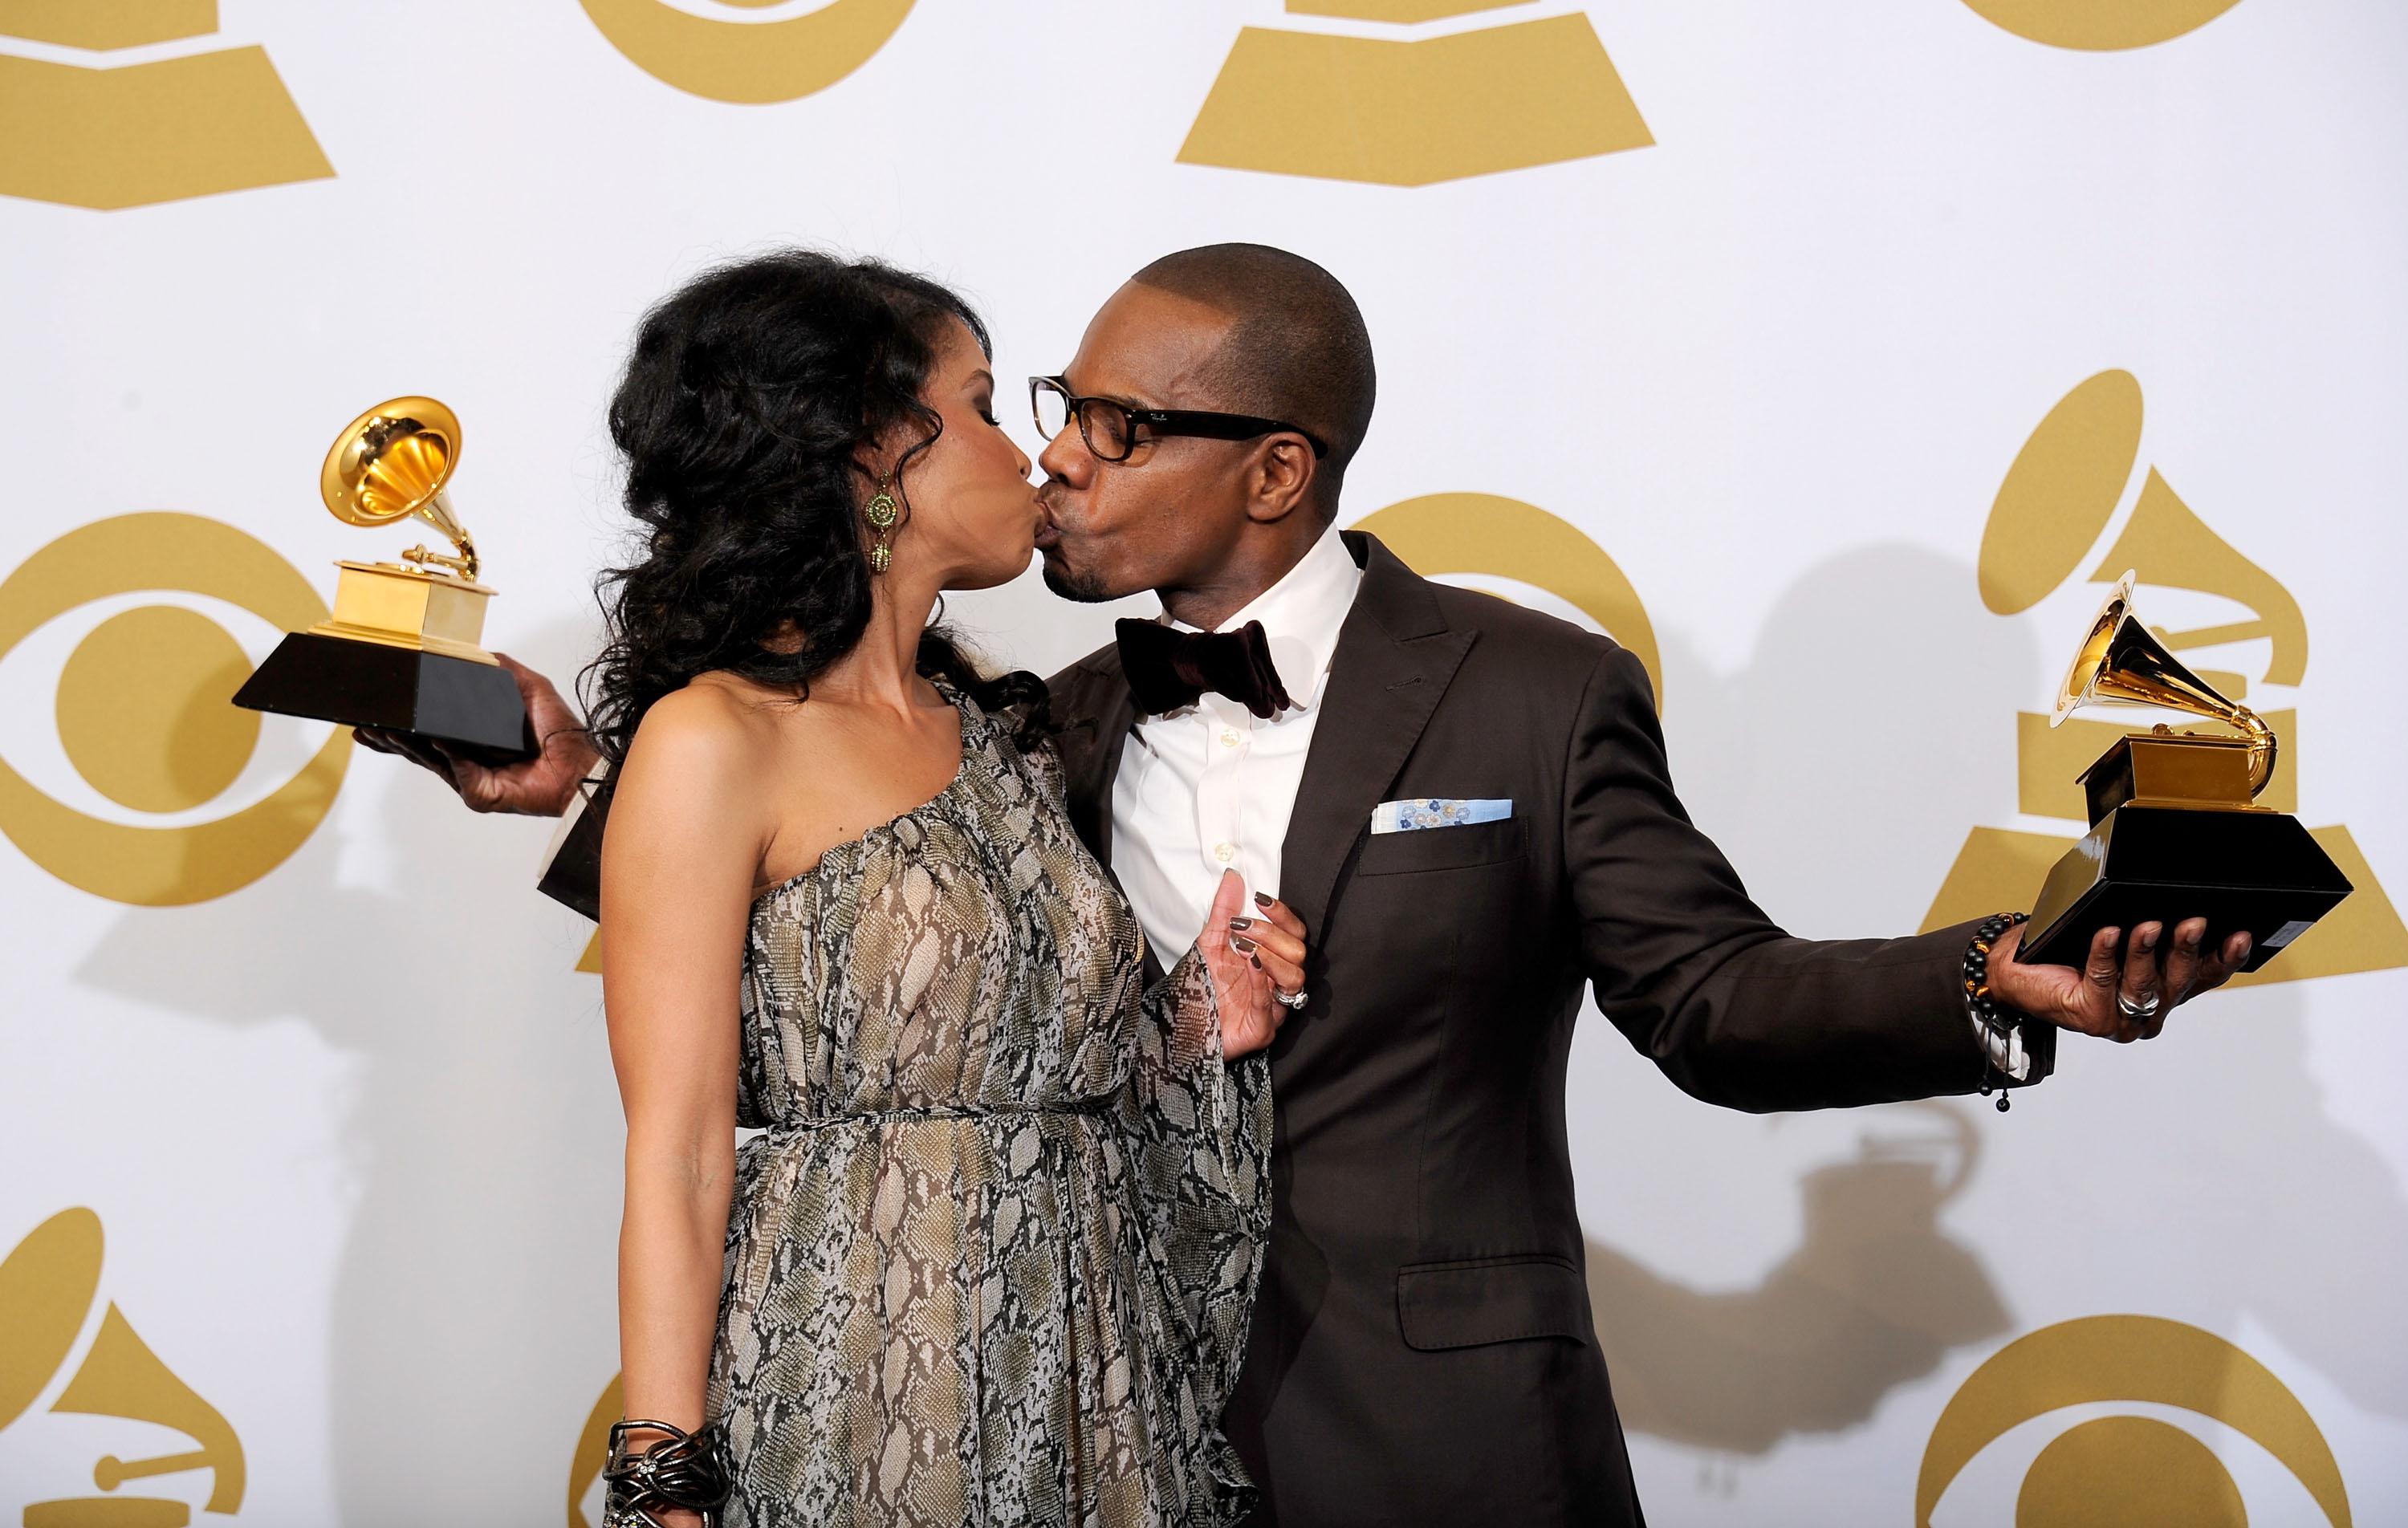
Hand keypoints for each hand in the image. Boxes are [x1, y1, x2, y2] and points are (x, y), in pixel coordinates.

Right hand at [353, 652, 599, 815]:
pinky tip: (438, 740)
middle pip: (419, 749)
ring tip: (382, 730)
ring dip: (406, 745)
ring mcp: (472, 780)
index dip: (402, 726)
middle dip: (391, 737)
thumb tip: (477, 650)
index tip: (376, 713)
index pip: (429, 732)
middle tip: (365, 722)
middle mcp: (468, 761)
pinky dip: (450, 755)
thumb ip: (503, 669)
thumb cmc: (562, 732)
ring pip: (431, 761)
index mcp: (474, 739)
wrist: (583, 764)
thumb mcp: (531, 688)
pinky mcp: (482, 795)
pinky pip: (460, 772)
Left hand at [1195, 870, 1308, 1059]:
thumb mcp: (1211, 941)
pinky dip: (1261, 979)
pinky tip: (1249, 963)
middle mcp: (1279, 982)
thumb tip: (1233, 876)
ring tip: (1242, 946)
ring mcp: (1275, 1007)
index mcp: (1274, 959)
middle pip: (1298, 951)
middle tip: (1241, 926)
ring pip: (1294, 977)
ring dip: (1270, 955)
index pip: (1295, 932)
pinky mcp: (1263, 1030)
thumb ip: (1224, 910)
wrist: (1184, 1025)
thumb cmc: (1204, 984)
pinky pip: (1270, 1004)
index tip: (1261, 899)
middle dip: (1271, 933)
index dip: (1283, 914)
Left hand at [1985, 917, 2251, 1042]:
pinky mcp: (2091, 1017)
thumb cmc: (2067, 950)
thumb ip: (2151, 931)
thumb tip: (2173, 900)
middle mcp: (2149, 1012)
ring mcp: (2122, 1020)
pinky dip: (2105, 953)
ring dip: (2146, 952)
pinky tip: (2107, 933)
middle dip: (2187, 949)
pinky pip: (2103, 980)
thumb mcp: (2120, 937)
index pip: (2205, 976)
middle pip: (2178, 981)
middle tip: (2193, 922)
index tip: (2240, 935)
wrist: (2016, 971)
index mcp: (2165, 993)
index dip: (2224, 958)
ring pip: (2143, 985)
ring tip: (2147, 925)